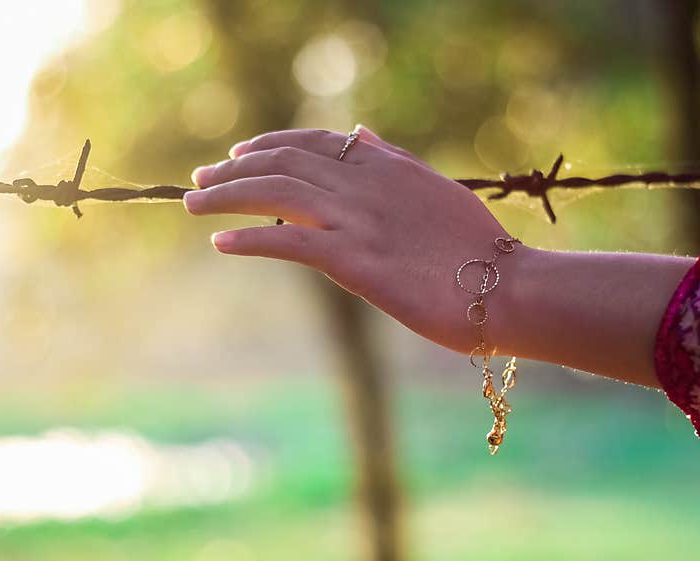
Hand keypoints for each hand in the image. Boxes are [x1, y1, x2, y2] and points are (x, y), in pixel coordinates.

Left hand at [184, 126, 528, 354]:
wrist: (507, 288)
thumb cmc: (478, 249)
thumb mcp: (435, 188)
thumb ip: (392, 160)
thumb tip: (359, 133)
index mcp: (385, 165)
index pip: (312, 141)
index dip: (267, 144)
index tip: (238, 154)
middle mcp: (365, 184)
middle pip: (281, 163)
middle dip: (232, 169)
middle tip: (198, 180)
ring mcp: (358, 220)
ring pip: (274, 194)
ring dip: (226, 196)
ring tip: (192, 204)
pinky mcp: (354, 261)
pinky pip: (287, 243)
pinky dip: (248, 240)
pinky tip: (221, 243)